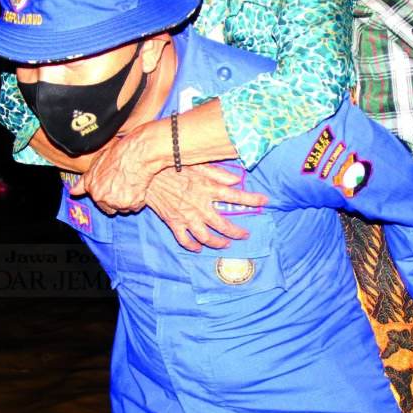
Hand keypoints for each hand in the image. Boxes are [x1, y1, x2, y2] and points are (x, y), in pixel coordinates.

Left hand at [74, 125, 159, 214]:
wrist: (135, 155)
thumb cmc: (118, 155)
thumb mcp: (96, 163)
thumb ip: (84, 180)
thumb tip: (73, 192)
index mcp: (91, 187)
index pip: (98, 200)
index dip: (107, 195)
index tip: (113, 191)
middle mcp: (100, 197)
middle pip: (110, 208)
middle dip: (117, 201)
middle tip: (124, 186)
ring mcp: (115, 202)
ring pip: (123, 209)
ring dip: (128, 201)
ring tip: (132, 184)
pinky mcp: (129, 204)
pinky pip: (136, 207)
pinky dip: (139, 200)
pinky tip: (139, 187)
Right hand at [142, 163, 268, 252]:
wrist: (147, 176)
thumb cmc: (172, 166)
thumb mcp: (197, 164)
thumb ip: (217, 172)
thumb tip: (235, 178)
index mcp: (208, 189)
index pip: (235, 196)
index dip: (252, 199)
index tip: (264, 201)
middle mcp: (200, 206)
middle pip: (223, 224)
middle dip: (237, 232)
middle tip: (245, 235)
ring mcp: (187, 217)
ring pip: (206, 236)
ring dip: (218, 242)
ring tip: (226, 244)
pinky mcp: (174, 222)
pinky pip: (185, 239)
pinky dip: (192, 245)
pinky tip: (198, 247)